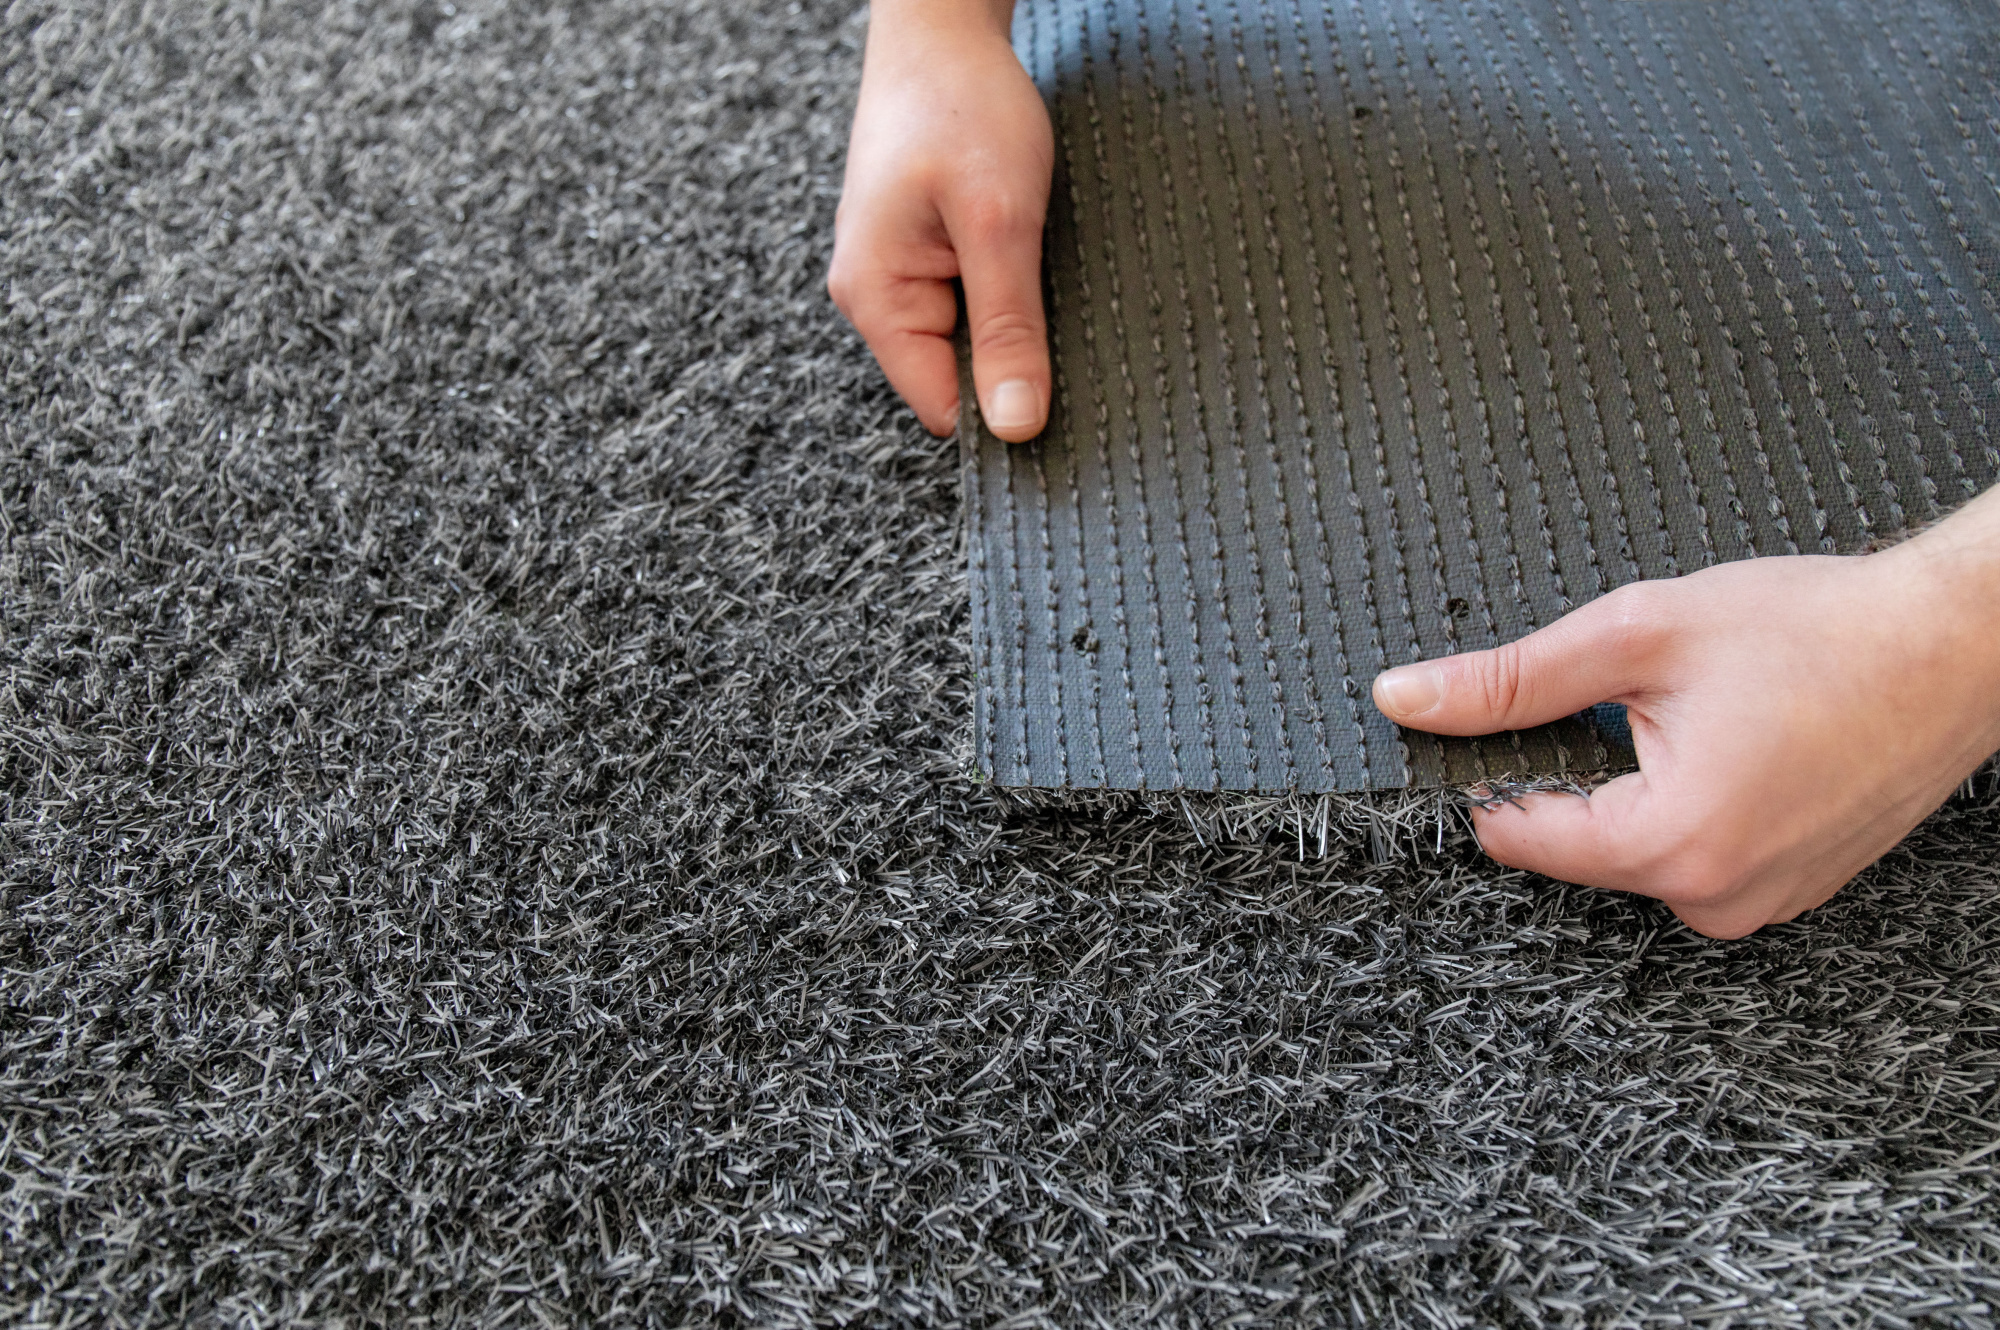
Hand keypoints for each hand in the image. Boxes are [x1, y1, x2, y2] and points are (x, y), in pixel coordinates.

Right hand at [827, 0, 1053, 440]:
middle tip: (1057, 303)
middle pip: (956, 378)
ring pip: (969, 339)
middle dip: (1011, 357)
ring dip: (1012, 317)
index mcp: (874, 299)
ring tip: (1037, 262)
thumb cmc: (961, 106)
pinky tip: (1024, 250)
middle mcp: (874, 297)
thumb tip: (1017, 427)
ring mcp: (897, 275)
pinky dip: (1006, 287)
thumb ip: (1007, 328)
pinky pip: (970, 301)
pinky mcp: (922, 252)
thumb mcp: (999, 222)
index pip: (943, 408)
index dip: (1003, 408)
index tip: (1062, 388)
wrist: (941, 26)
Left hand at [1372, 488, 1999, 937]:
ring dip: (1640, 785)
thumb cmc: (1818, 630)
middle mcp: (1718, 899)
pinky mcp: (1790, 889)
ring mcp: (1762, 904)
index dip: (1495, 772)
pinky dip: (1691, 802)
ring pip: (1637, 850)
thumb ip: (1509, 680)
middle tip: (1641, 699)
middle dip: (1581, 770)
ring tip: (1708, 717)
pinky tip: (1736, 744)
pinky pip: (1698, 854)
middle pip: (1576, 846)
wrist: (1956, 642)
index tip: (1512, 722)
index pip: (1519, 836)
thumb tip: (1408, 699)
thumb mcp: (1637, 636)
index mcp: (1673, 845)